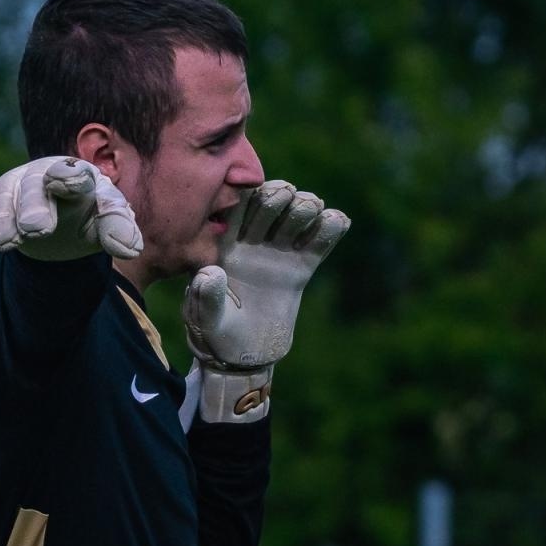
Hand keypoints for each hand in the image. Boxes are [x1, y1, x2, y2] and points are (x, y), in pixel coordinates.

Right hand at [0, 156, 143, 262]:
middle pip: (32, 187)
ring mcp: (11, 188)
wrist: (55, 219)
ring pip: (2, 199)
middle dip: (32, 207)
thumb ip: (118, 228)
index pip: (72, 173)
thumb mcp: (104, 221)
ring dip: (1, 221)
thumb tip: (132, 247)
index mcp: (74, 177)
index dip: (71, 177)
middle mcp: (39, 177)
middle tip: (35, 229)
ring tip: (4, 243)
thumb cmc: (85, 215)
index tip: (73, 181)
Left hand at [183, 180, 348, 421]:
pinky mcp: (299, 269)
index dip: (247, 197)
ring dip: (304, 207)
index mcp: (223, 247)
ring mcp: (277, 254)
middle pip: (267, 210)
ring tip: (313, 206)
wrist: (244, 355)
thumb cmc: (216, 334)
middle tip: (289, 194)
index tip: (260, 190)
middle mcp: (251, 244)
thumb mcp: (206, 318)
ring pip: (293, 222)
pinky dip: (328, 231)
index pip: (235, 213)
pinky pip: (316, 245)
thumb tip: (211, 273)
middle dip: (278, 197)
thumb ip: (206, 296)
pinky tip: (339, 220)